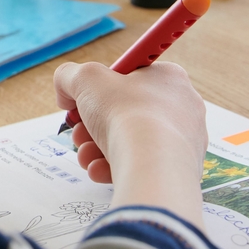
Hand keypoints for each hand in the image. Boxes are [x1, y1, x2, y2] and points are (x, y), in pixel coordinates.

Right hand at [53, 61, 206, 225]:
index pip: (131, 78)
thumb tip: (65, 92)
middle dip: (93, 125)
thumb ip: (69, 77)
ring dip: (97, 149)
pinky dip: (114, 168)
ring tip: (86, 155)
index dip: (100, 90)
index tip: (82, 102)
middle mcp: (182, 109)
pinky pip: (140, 166)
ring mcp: (183, 142)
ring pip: (130, 143)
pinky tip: (99, 170)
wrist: (153, 167)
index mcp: (169, 79)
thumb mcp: (85, 79)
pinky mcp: (177, 172)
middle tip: (80, 134)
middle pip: (126, 113)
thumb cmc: (127, 115)